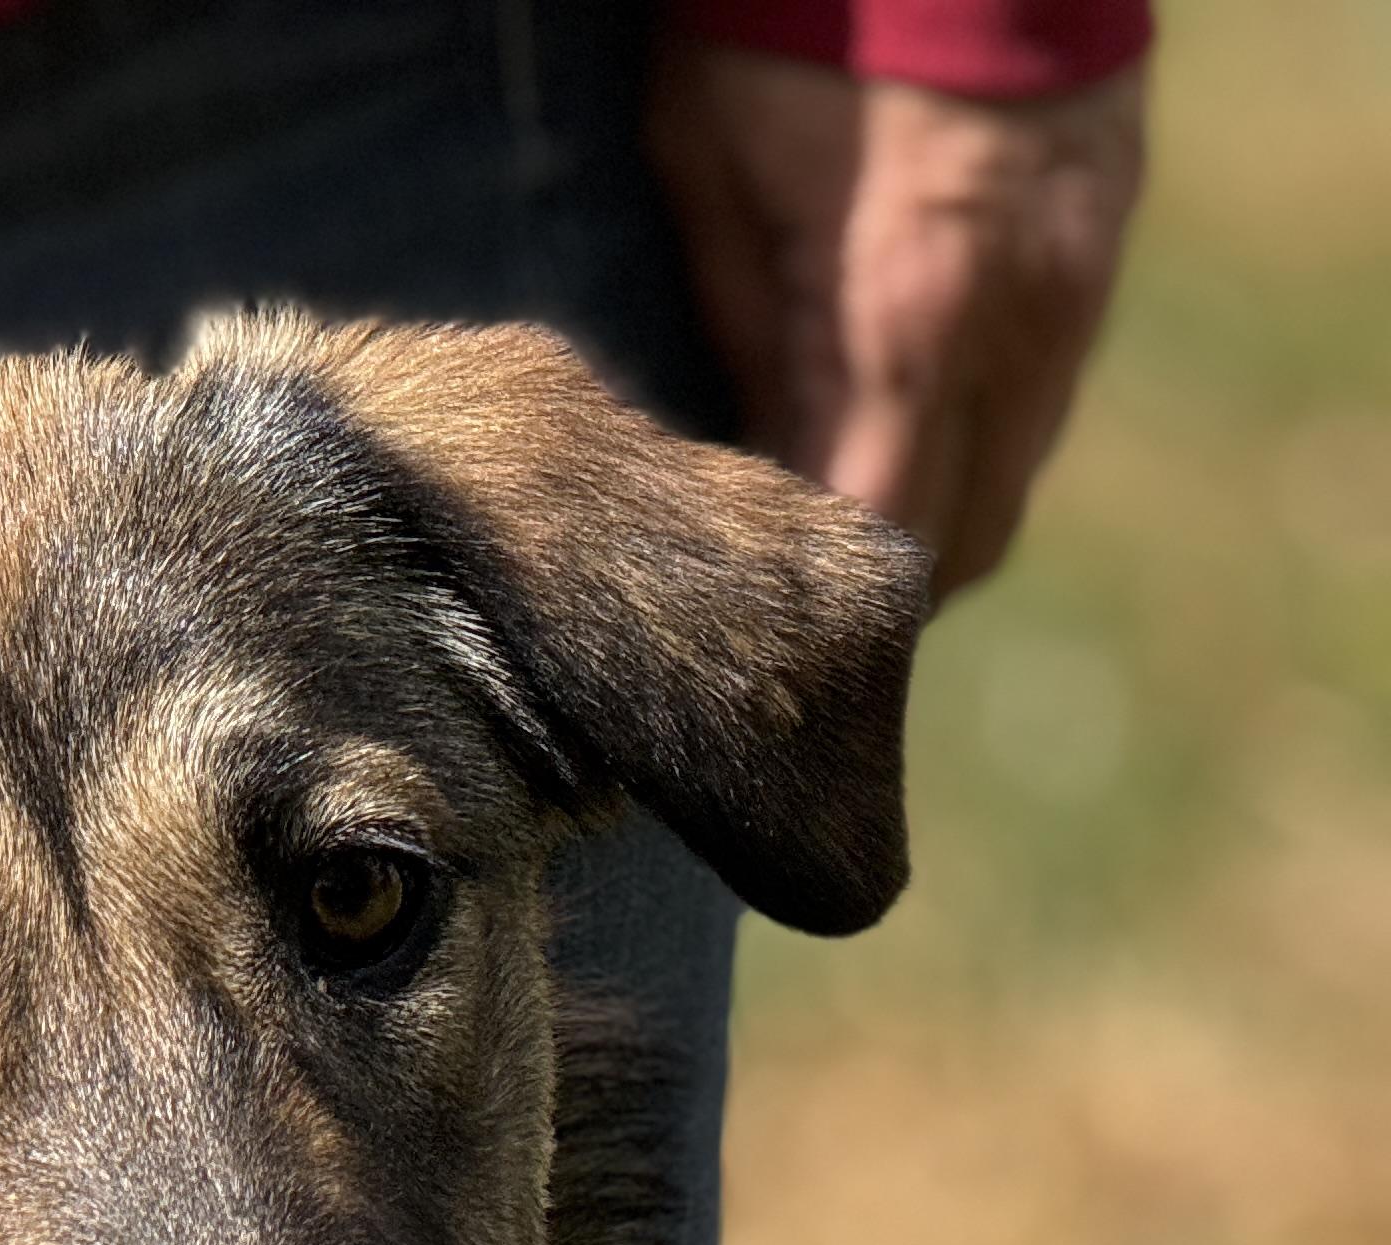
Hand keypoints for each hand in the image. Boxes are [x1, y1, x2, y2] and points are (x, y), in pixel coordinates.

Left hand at [647, 41, 1146, 596]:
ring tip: (831, 523)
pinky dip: (970, 441)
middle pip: (962, 537)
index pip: (875, 529)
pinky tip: (891, 431)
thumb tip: (736, 458)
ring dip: (931, 516)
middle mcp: (1012, 324)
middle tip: (789, 600)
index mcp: (903, 315)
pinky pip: (1037, 399)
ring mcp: (1073, 290)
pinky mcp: (1099, 254)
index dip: (818, 596)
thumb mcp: (711, 171)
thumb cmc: (799, 23)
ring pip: (1010, 476)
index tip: (752, 618)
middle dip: (880, 585)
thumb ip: (736, 329)